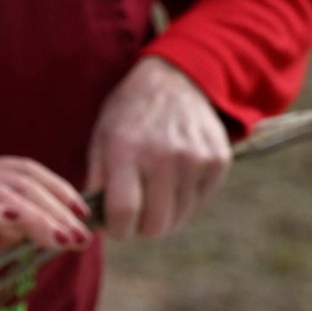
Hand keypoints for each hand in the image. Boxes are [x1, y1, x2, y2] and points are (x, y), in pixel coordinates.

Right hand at [0, 154, 91, 253]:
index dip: (58, 190)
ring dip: (41, 217)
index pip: (26, 171)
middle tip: (82, 235)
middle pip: (24, 180)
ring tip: (64, 239)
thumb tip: (16, 243)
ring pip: (6, 193)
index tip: (81, 214)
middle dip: (59, 208)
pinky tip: (19, 226)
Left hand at [87, 56, 231, 239]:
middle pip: (155, 225)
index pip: (124, 213)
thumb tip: (94, 223)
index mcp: (127, 148)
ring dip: (164, 215)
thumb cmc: (130, 114)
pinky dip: (185, 201)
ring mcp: (195, 159)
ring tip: (156, 192)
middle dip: (142, 228)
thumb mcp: (102, 138)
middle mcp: (163, 155)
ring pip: (179, 219)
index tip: (117, 226)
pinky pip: (198, 204)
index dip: (119, 230)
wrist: (176, 80)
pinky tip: (176, 179)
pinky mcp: (217, 162)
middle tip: (137, 214)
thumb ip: (97, 181)